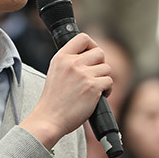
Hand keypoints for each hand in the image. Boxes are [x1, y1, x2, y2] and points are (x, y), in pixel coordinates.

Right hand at [21, 33, 111, 149]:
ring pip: (107, 68)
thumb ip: (70, 62)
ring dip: (104, 79)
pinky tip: (97, 97)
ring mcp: (83, 75)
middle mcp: (72, 63)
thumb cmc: (53, 100)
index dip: (92, 45)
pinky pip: (109, 82)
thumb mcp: (56, 72)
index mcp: (61, 57)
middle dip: (100, 65)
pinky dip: (107, 90)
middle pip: (100, 53)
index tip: (92, 55)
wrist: (49, 119)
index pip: (83, 38)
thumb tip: (90, 55)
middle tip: (94, 76)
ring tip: (94, 89)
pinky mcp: (93, 87)